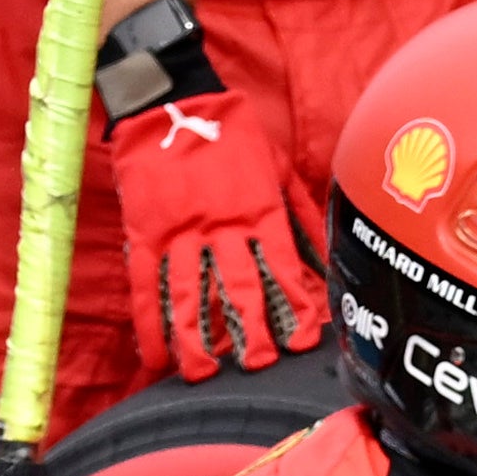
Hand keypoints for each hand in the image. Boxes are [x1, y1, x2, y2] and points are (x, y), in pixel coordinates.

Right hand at [104, 86, 329, 378]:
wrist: (173, 101)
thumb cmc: (234, 133)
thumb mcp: (280, 166)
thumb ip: (305, 212)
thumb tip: (331, 256)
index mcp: (259, 210)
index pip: (283, 268)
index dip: (297, 307)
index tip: (306, 341)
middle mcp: (222, 226)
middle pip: (240, 288)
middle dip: (252, 332)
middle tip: (260, 366)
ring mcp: (180, 230)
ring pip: (189, 294)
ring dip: (197, 339)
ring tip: (204, 374)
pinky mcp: (145, 231)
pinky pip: (146, 283)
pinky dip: (148, 323)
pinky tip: (153, 357)